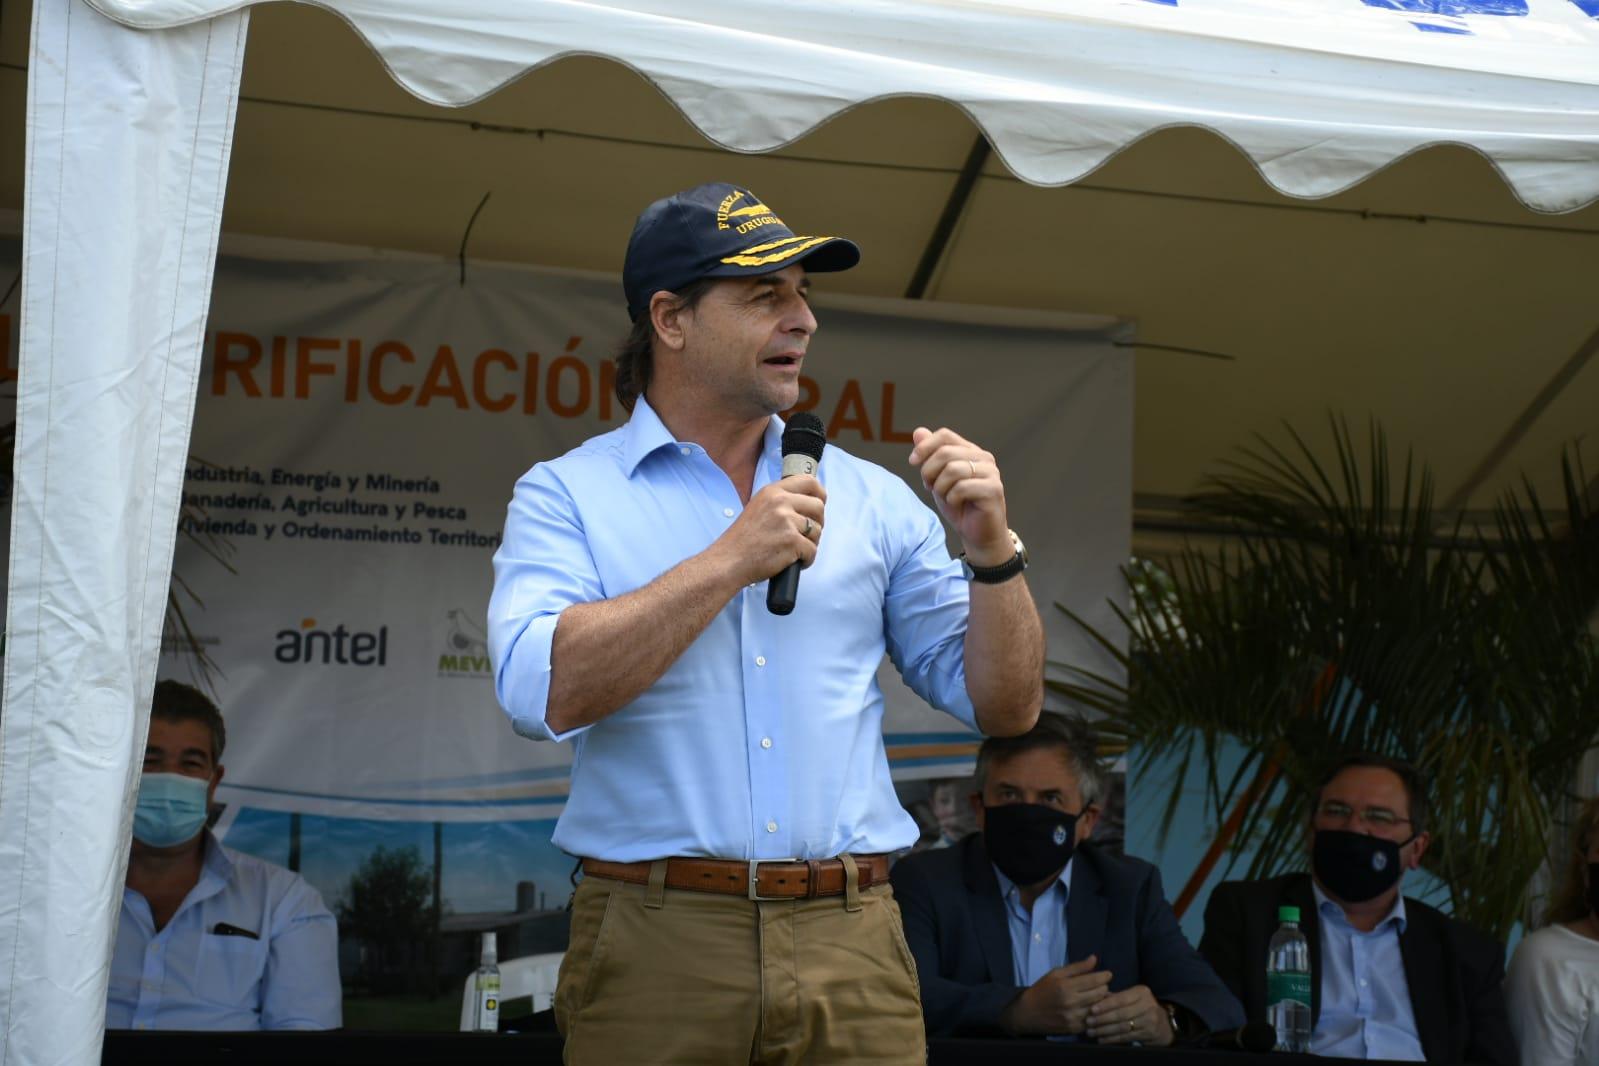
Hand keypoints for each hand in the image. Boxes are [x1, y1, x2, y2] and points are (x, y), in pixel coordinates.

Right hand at [708, 476, 824, 586]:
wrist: (729, 561)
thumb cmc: (743, 540)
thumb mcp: (759, 507)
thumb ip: (781, 501)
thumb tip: (809, 502)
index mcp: (773, 491)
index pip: (809, 481)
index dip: (820, 494)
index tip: (820, 504)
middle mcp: (780, 502)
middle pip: (818, 506)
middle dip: (817, 523)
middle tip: (806, 535)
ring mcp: (787, 521)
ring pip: (817, 530)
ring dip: (810, 543)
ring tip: (794, 550)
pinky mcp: (792, 541)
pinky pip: (812, 550)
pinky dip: (806, 560)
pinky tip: (793, 561)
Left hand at [907, 427, 1010, 565]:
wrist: (978, 535)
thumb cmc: (959, 507)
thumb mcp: (937, 479)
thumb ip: (929, 456)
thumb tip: (918, 431)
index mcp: (970, 451)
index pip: (944, 435)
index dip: (925, 447)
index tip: (913, 462)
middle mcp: (983, 458)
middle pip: (945, 452)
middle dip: (929, 471)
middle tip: (930, 487)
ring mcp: (991, 472)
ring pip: (952, 469)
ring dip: (940, 487)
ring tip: (944, 497)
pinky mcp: (993, 489)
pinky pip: (962, 487)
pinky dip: (952, 498)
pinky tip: (956, 503)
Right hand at [1000, 955, 1112, 1035]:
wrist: (1027, 1013)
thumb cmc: (1042, 989)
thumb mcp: (1056, 973)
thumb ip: (1077, 967)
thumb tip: (1094, 958)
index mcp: (1066, 986)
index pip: (1095, 980)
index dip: (1105, 976)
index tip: (1107, 974)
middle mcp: (1071, 1002)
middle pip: (1100, 994)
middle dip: (1104, 987)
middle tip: (1101, 985)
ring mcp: (1073, 1017)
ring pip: (1099, 1008)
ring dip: (1101, 1001)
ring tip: (1097, 996)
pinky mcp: (1074, 1029)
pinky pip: (1092, 1020)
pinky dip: (1094, 1013)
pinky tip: (1090, 1008)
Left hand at [1084, 984, 1174, 1046]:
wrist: (1163, 1023)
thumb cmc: (1141, 1007)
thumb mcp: (1132, 997)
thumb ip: (1114, 997)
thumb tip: (1094, 997)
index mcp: (1142, 992)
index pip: (1120, 999)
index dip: (1105, 1005)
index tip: (1091, 1009)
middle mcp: (1148, 1005)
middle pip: (1121, 1014)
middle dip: (1102, 1019)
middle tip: (1088, 1022)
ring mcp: (1151, 1020)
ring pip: (1123, 1027)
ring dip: (1105, 1030)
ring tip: (1092, 1032)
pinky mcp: (1150, 1033)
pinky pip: (1127, 1037)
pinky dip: (1112, 1039)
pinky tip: (1102, 1039)